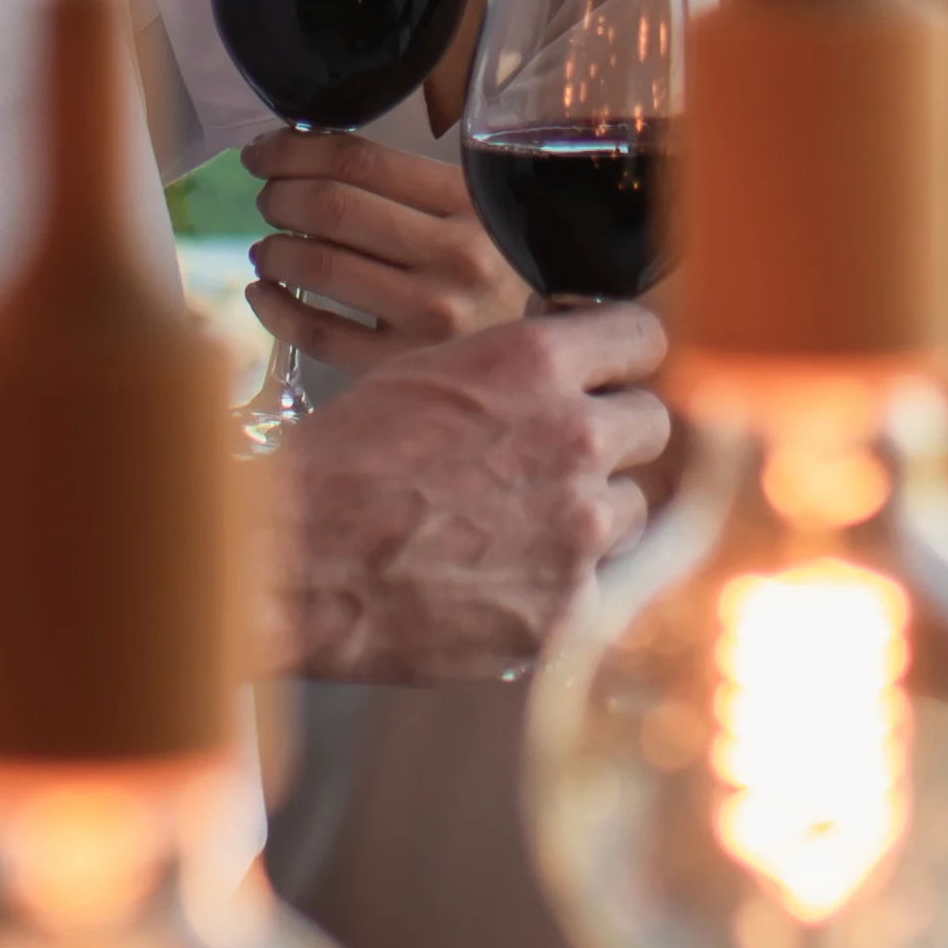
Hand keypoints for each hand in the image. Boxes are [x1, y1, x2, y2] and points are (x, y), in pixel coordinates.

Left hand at [252, 119, 521, 362]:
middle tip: (270, 199)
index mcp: (468, 201)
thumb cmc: (502, 275)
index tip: (264, 152)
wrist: (549, 364)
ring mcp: (430, 314)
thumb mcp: (479, 212)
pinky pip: (317, 333)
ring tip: (270, 248)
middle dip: (278, 195)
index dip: (292, 149)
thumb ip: (412, 184)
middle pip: (329, 206)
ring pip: (316, 266)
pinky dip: (275, 308)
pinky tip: (265, 293)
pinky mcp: (406, 365)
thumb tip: (309, 155)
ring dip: (274, 250)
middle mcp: (454, 255)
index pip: (357, 160)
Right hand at [268, 299, 664, 685]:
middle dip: (613, 438)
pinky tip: (502, 581)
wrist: (295, 561)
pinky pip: (598, 584)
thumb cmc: (342, 462)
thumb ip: (516, 372)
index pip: (643, 340)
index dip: (624, 360)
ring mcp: (578, 528)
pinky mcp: (567, 608)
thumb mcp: (429, 376)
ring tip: (517, 528)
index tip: (612, 378)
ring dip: (591, 516)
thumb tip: (568, 375)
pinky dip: (561, 585)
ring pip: (630, 509)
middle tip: (560, 461)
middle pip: (652, 424)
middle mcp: (574, 438)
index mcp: (537, 363)